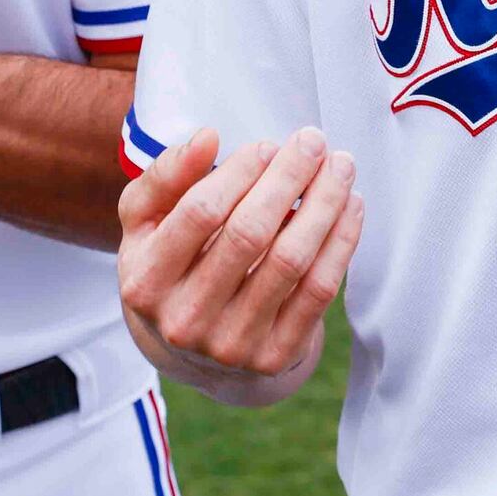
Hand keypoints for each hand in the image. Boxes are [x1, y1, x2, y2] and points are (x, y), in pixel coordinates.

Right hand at [118, 127, 364, 407]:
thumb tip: (206, 139)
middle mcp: (185, 320)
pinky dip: (340, 243)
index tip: (268, 146)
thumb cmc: (173, 263)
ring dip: (324, 205)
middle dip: (288, 179)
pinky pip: (318, 291)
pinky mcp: (275, 356)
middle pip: (250, 234)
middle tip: (314, 141)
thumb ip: (164, 177)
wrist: (194, 349)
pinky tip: (350, 206)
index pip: (200, 213)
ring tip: (340, 166)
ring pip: (291, 261)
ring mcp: (232, 345)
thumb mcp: (146, 223)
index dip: (239, 173)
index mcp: (146, 282)